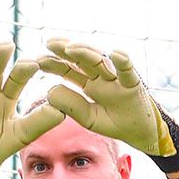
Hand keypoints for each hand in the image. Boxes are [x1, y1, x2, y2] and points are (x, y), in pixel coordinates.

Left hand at [38, 39, 174, 156]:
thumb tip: (49, 90)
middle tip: (49, 43)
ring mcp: (117, 78)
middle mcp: (102, 76)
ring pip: (102, 61)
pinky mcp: (134, 84)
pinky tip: (116, 54)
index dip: (54, 63)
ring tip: (71, 48)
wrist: (140, 135)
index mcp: (89, 83)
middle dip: (66, 50)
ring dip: (87, 53)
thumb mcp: (88, 118)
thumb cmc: (114, 123)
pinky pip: (129, 72)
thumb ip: (71, 106)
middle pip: (82, 59)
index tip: (37, 59)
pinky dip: (123, 63)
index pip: (69, 69)